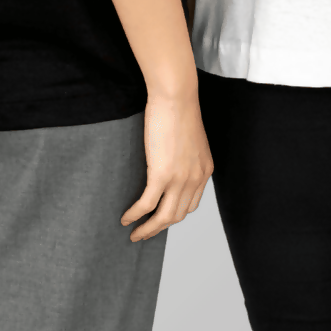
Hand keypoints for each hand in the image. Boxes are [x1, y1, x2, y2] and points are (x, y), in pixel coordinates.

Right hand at [121, 92, 213, 240]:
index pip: (191, 204)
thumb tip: (170, 163)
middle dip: (160, 228)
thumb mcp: (190, 139)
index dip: (175, 215)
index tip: (161, 219)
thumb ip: (185, 156)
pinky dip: (135, 214)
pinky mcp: (162, 175)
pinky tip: (126, 218)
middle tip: (144, 233)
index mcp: (204, 171)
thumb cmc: (179, 109)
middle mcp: (195, 179)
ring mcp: (179, 179)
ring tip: (134, 233)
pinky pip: (147, 204)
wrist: (176, 97)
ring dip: (148, 229)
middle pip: (177, 215)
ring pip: (163, 217)